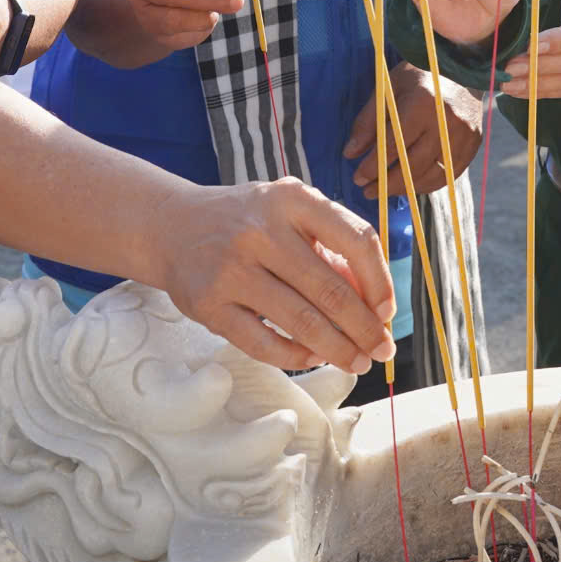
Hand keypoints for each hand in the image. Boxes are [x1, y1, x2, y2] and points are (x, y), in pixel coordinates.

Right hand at [152, 177, 397, 373]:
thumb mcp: (292, 215)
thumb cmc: (249, 222)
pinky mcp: (208, 304)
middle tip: (382, 349)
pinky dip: (296, 355)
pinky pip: (263, 343)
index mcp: (293, 199)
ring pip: (301, 321)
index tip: (388, 311)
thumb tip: (375, 304)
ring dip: (338, 349)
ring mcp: (231, 268)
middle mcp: (261, 230)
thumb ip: (332, 249)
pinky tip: (314, 357)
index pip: (356, 240)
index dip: (380, 282)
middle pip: (330, 290)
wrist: (172, 225)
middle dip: (365, 328)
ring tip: (357, 362)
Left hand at [345, 64, 485, 201]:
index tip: (358, 178)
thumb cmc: (418, 75)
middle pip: (412, 166)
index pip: (393, 146)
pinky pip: (448, 174)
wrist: (461, 66)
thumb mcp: (387, 89)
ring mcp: (463, 135)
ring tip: (387, 190)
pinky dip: (427, 184)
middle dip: (387, 183)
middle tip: (369, 191)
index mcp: (421, 103)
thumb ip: (368, 122)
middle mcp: (445, 122)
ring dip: (406, 188)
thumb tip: (350, 154)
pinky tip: (411, 184)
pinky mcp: (473, 144)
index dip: (373, 166)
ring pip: (431, 175)